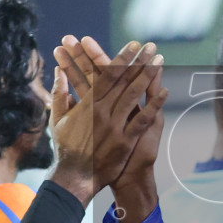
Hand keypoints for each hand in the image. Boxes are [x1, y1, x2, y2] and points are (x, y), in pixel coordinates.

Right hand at [49, 43, 167, 205]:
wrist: (74, 177)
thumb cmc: (65, 148)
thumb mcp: (57, 119)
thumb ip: (59, 94)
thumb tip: (58, 71)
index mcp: (88, 104)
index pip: (107, 75)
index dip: (121, 59)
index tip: (133, 45)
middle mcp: (102, 111)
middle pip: (124, 81)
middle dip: (139, 61)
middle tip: (151, 46)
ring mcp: (115, 126)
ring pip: (134, 95)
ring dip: (148, 76)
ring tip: (159, 61)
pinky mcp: (125, 141)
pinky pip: (142, 120)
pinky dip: (154, 106)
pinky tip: (165, 92)